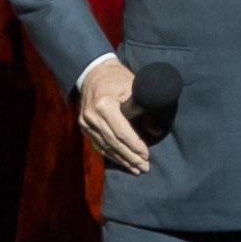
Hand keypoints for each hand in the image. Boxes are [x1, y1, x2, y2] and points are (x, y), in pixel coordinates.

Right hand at [77, 57, 150, 175]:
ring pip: (106, 146)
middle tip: (144, 167)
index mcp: (104, 105)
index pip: (122, 132)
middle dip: (130, 157)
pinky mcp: (84, 126)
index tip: (147, 155)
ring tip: (136, 169)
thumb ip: (146, 110)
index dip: (135, 146)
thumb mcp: (134, 88)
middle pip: (114, 143)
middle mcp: (91, 116)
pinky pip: (99, 144)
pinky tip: (122, 161)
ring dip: (122, 159)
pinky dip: (111, 154)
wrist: (94, 72)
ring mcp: (85, 122)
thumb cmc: (117, 78)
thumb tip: (156, 131)